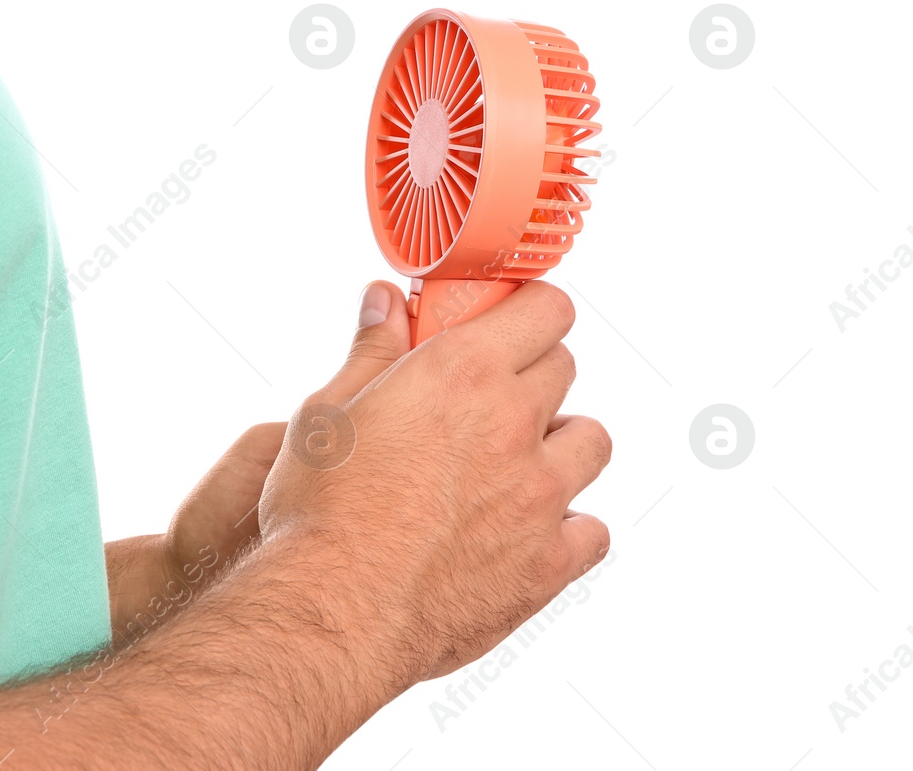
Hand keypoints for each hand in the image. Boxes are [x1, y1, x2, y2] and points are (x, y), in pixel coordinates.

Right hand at [258, 279, 610, 697]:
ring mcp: (539, 495)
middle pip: (564, 368)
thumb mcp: (327, 413)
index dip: (529, 309)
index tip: (508, 320)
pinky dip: (568, 524)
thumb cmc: (320, 512)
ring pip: (590, 441)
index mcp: (461, 372)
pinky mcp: (548, 562)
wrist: (335, 610)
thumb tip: (385, 301)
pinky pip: (592, 529)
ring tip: (512, 462)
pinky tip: (525, 530)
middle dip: (529, 372)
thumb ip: (370, 351)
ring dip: (559, 442)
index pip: (545, 309)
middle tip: (483, 396)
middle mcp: (512, 423)